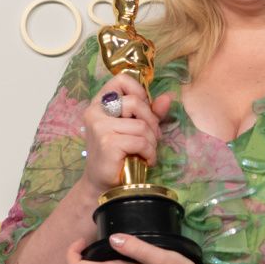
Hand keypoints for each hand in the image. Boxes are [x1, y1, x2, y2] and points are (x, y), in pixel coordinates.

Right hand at [80, 76, 172, 193]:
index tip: (144, 110)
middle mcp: (96, 111)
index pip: (121, 80)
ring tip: (146, 152)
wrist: (102, 183)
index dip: (139, 91)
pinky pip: (141, 141)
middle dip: (151, 121)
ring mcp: (100, 127)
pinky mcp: (107, 142)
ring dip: (151, 141)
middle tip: (151, 137)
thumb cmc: (119, 154)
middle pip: (136, 102)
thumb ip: (150, 112)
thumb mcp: (135, 128)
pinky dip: (149, 152)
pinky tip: (144, 160)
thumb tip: (168, 97)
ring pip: (141, 125)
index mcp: (100, 103)